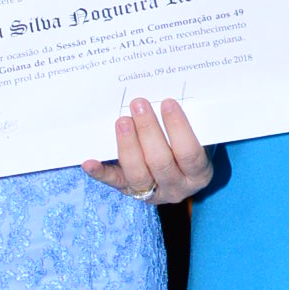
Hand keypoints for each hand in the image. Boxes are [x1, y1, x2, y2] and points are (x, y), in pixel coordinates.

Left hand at [84, 98, 212, 206]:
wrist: (178, 172)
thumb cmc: (187, 146)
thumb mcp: (198, 138)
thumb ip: (189, 123)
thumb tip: (168, 96)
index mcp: (199, 173)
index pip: (189, 153)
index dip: (178, 128)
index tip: (167, 103)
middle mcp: (177, 187)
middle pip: (160, 162)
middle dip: (148, 131)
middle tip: (139, 104)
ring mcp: (153, 193)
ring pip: (138, 174)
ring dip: (128, 145)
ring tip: (122, 121)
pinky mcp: (129, 191)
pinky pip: (114, 183)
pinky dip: (100, 172)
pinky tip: (89, 162)